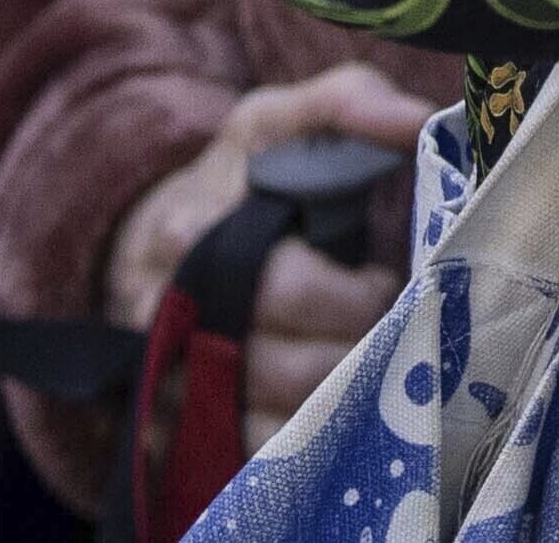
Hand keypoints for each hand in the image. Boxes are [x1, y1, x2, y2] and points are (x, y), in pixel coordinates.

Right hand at [100, 58, 429, 420]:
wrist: (142, 241)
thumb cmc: (229, 180)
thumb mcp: (273, 122)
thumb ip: (344, 104)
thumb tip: (416, 119)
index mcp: (195, 237)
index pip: (290, 287)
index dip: (353, 293)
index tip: (378, 279)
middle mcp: (176, 317)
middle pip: (291, 365)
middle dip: (356, 349)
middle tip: (381, 326)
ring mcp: (174, 379)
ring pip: (278, 421)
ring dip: (337, 400)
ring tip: (360, 359)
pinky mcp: (181, 427)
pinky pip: (253, 455)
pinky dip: (300, 441)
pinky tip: (328, 406)